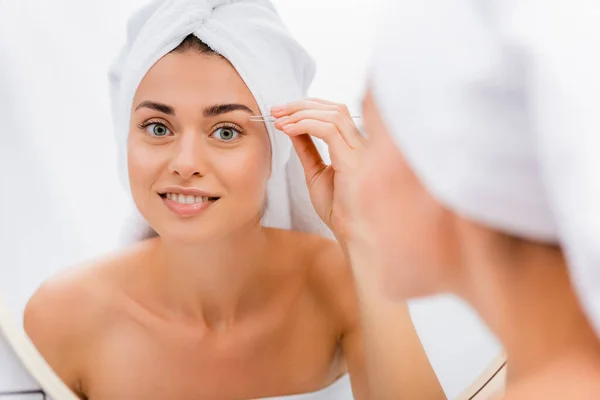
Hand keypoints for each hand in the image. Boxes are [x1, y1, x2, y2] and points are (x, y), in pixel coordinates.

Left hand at [271, 98, 365, 243]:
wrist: (350, 233)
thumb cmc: (338, 209)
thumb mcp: (316, 172)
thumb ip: (307, 149)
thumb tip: (292, 128)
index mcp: (355, 145)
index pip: (335, 112)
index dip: (308, 107)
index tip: (281, 112)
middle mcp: (361, 143)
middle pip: (334, 107)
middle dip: (302, 104)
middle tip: (276, 110)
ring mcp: (361, 149)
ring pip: (332, 114)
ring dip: (301, 113)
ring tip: (279, 120)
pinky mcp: (353, 159)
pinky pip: (329, 130)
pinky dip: (305, 125)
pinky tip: (288, 130)